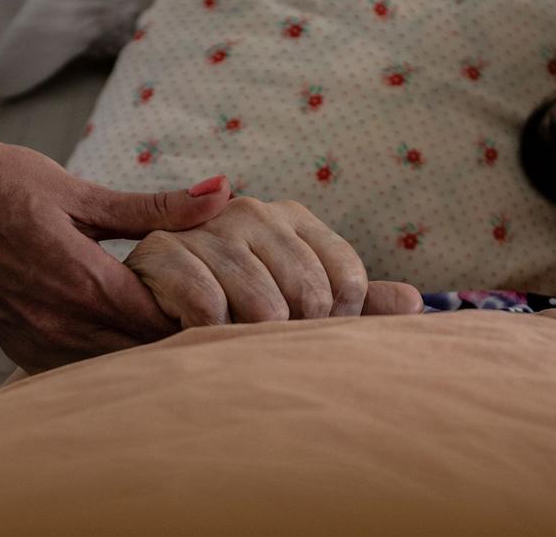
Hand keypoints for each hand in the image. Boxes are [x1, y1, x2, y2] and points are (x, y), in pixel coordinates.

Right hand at [0, 133, 231, 372]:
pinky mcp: (16, 345)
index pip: (166, 323)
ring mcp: (34, 341)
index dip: (204, 313)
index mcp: (82, 284)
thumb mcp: (77, 189)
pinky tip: (119, 330)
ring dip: (142, 350)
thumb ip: (152, 205)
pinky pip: (76, 367)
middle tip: (211, 311)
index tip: (227, 296)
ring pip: (111, 367)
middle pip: (144, 356)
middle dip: (180, 338)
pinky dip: (105, 354)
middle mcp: (59, 325)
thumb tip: (224, 191)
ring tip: (168, 320)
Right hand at [125, 197, 421, 326]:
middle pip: (309, 296)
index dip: (335, 322)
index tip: (306, 336)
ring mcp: (207, 228)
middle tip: (259, 345)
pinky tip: (197, 334)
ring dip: (249, 341)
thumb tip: (414, 302)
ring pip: (264, 308)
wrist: (140, 314)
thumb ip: (353, 303)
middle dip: (291, 337)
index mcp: (289, 218)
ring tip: (229, 341)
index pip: (347, 279)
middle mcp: (252, 211)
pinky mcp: (163, 250)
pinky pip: (211, 311)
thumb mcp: (294, 305)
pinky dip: (210, 337)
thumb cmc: (226, 312)